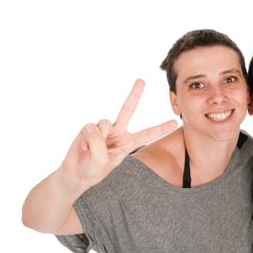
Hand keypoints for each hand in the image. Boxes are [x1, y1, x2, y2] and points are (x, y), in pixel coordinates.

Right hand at [60, 79, 176, 188]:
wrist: (76, 171)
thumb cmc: (93, 170)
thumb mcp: (102, 162)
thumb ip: (99, 144)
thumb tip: (93, 127)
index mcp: (128, 143)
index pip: (148, 134)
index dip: (161, 128)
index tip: (175, 122)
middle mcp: (118, 132)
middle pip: (128, 109)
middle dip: (135, 94)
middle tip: (142, 80)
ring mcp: (104, 128)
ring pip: (104, 123)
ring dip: (97, 138)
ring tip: (91, 150)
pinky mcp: (90, 127)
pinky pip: (90, 127)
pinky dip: (86, 139)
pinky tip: (83, 146)